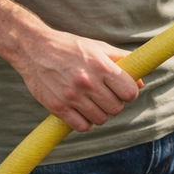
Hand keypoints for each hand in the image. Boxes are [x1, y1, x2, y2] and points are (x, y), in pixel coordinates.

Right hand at [11, 29, 139, 132]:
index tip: (123, 91)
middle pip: (116, 108)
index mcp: (100, 66)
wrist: (33, 48)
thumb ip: (122, 61)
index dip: (129, 94)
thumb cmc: (70, 47)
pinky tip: (81, 112)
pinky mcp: (57, 106)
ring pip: (100, 119)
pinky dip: (84, 122)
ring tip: (92, 102)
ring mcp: (71, 96)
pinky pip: (81, 126)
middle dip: (114, 103)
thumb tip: (140, 82)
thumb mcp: (98, 47)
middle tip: (105, 96)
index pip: (129, 92)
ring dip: (99, 113)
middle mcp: (87, 82)